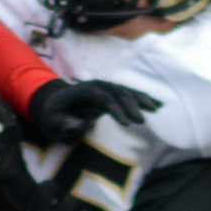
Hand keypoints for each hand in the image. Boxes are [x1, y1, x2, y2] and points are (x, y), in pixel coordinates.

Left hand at [26, 78, 161, 142]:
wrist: (54, 104)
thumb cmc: (52, 115)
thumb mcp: (51, 122)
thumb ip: (63, 124)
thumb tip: (79, 124)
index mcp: (81, 90)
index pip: (101, 96)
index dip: (114, 108)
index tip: (126, 123)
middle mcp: (95, 86)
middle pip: (116, 91)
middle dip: (130, 105)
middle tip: (142, 121)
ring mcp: (104, 89)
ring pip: (125, 91)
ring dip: (141, 99)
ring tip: (156, 109)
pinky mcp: (111, 95)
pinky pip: (128, 95)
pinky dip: (143, 99)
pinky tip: (158, 104)